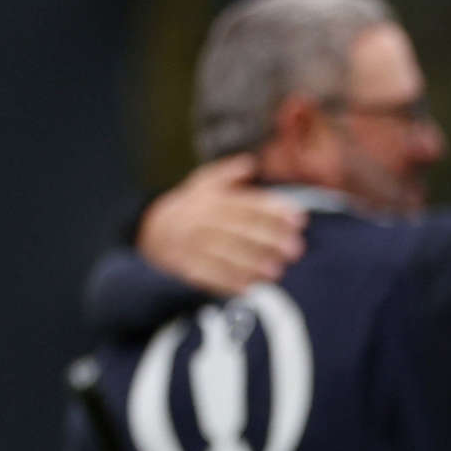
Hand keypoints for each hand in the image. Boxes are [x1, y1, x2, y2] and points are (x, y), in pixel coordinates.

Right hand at [138, 155, 305, 296]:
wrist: (151, 230)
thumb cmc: (192, 206)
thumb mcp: (205, 183)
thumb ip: (230, 172)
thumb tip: (251, 162)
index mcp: (211, 200)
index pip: (246, 204)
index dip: (274, 211)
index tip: (300, 219)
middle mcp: (200, 221)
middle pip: (237, 230)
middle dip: (269, 239)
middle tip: (296, 249)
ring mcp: (190, 244)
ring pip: (223, 254)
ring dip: (251, 264)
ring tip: (276, 271)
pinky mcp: (183, 266)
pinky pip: (205, 276)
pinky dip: (227, 283)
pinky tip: (250, 288)